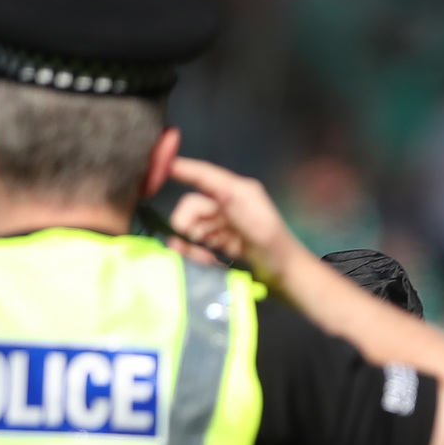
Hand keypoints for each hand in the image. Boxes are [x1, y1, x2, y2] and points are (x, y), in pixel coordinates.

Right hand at [161, 156, 307, 288]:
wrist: (288, 278)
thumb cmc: (278, 252)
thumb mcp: (259, 228)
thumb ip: (236, 207)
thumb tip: (217, 188)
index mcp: (239, 192)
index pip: (204, 175)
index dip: (180, 168)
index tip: (155, 165)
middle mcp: (230, 202)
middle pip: (193, 204)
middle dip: (185, 221)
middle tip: (183, 240)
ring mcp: (225, 221)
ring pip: (194, 224)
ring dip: (191, 239)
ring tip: (201, 257)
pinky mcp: (223, 238)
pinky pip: (200, 239)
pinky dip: (196, 249)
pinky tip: (201, 259)